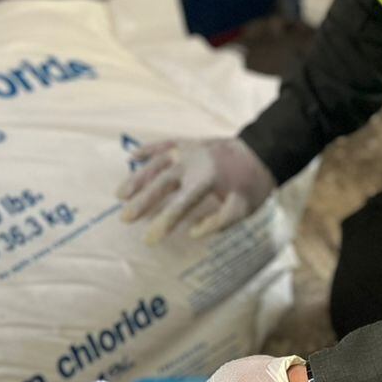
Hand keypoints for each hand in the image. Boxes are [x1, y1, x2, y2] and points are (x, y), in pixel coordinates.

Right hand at [116, 138, 274, 242]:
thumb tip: (192, 232)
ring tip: (120, 195)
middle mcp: (193, 162)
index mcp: (207, 179)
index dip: (163, 222)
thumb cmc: (251, 186)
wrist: (261, 152)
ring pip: (156, 163)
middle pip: (162, 183)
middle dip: (143, 201)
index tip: (149, 239)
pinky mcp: (186, 142)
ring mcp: (187, 149)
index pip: (180, 204)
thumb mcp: (243, 209)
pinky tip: (131, 158)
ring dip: (137, 178)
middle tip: (125, 218)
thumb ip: (218, 223)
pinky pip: (162, 144)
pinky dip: (146, 150)